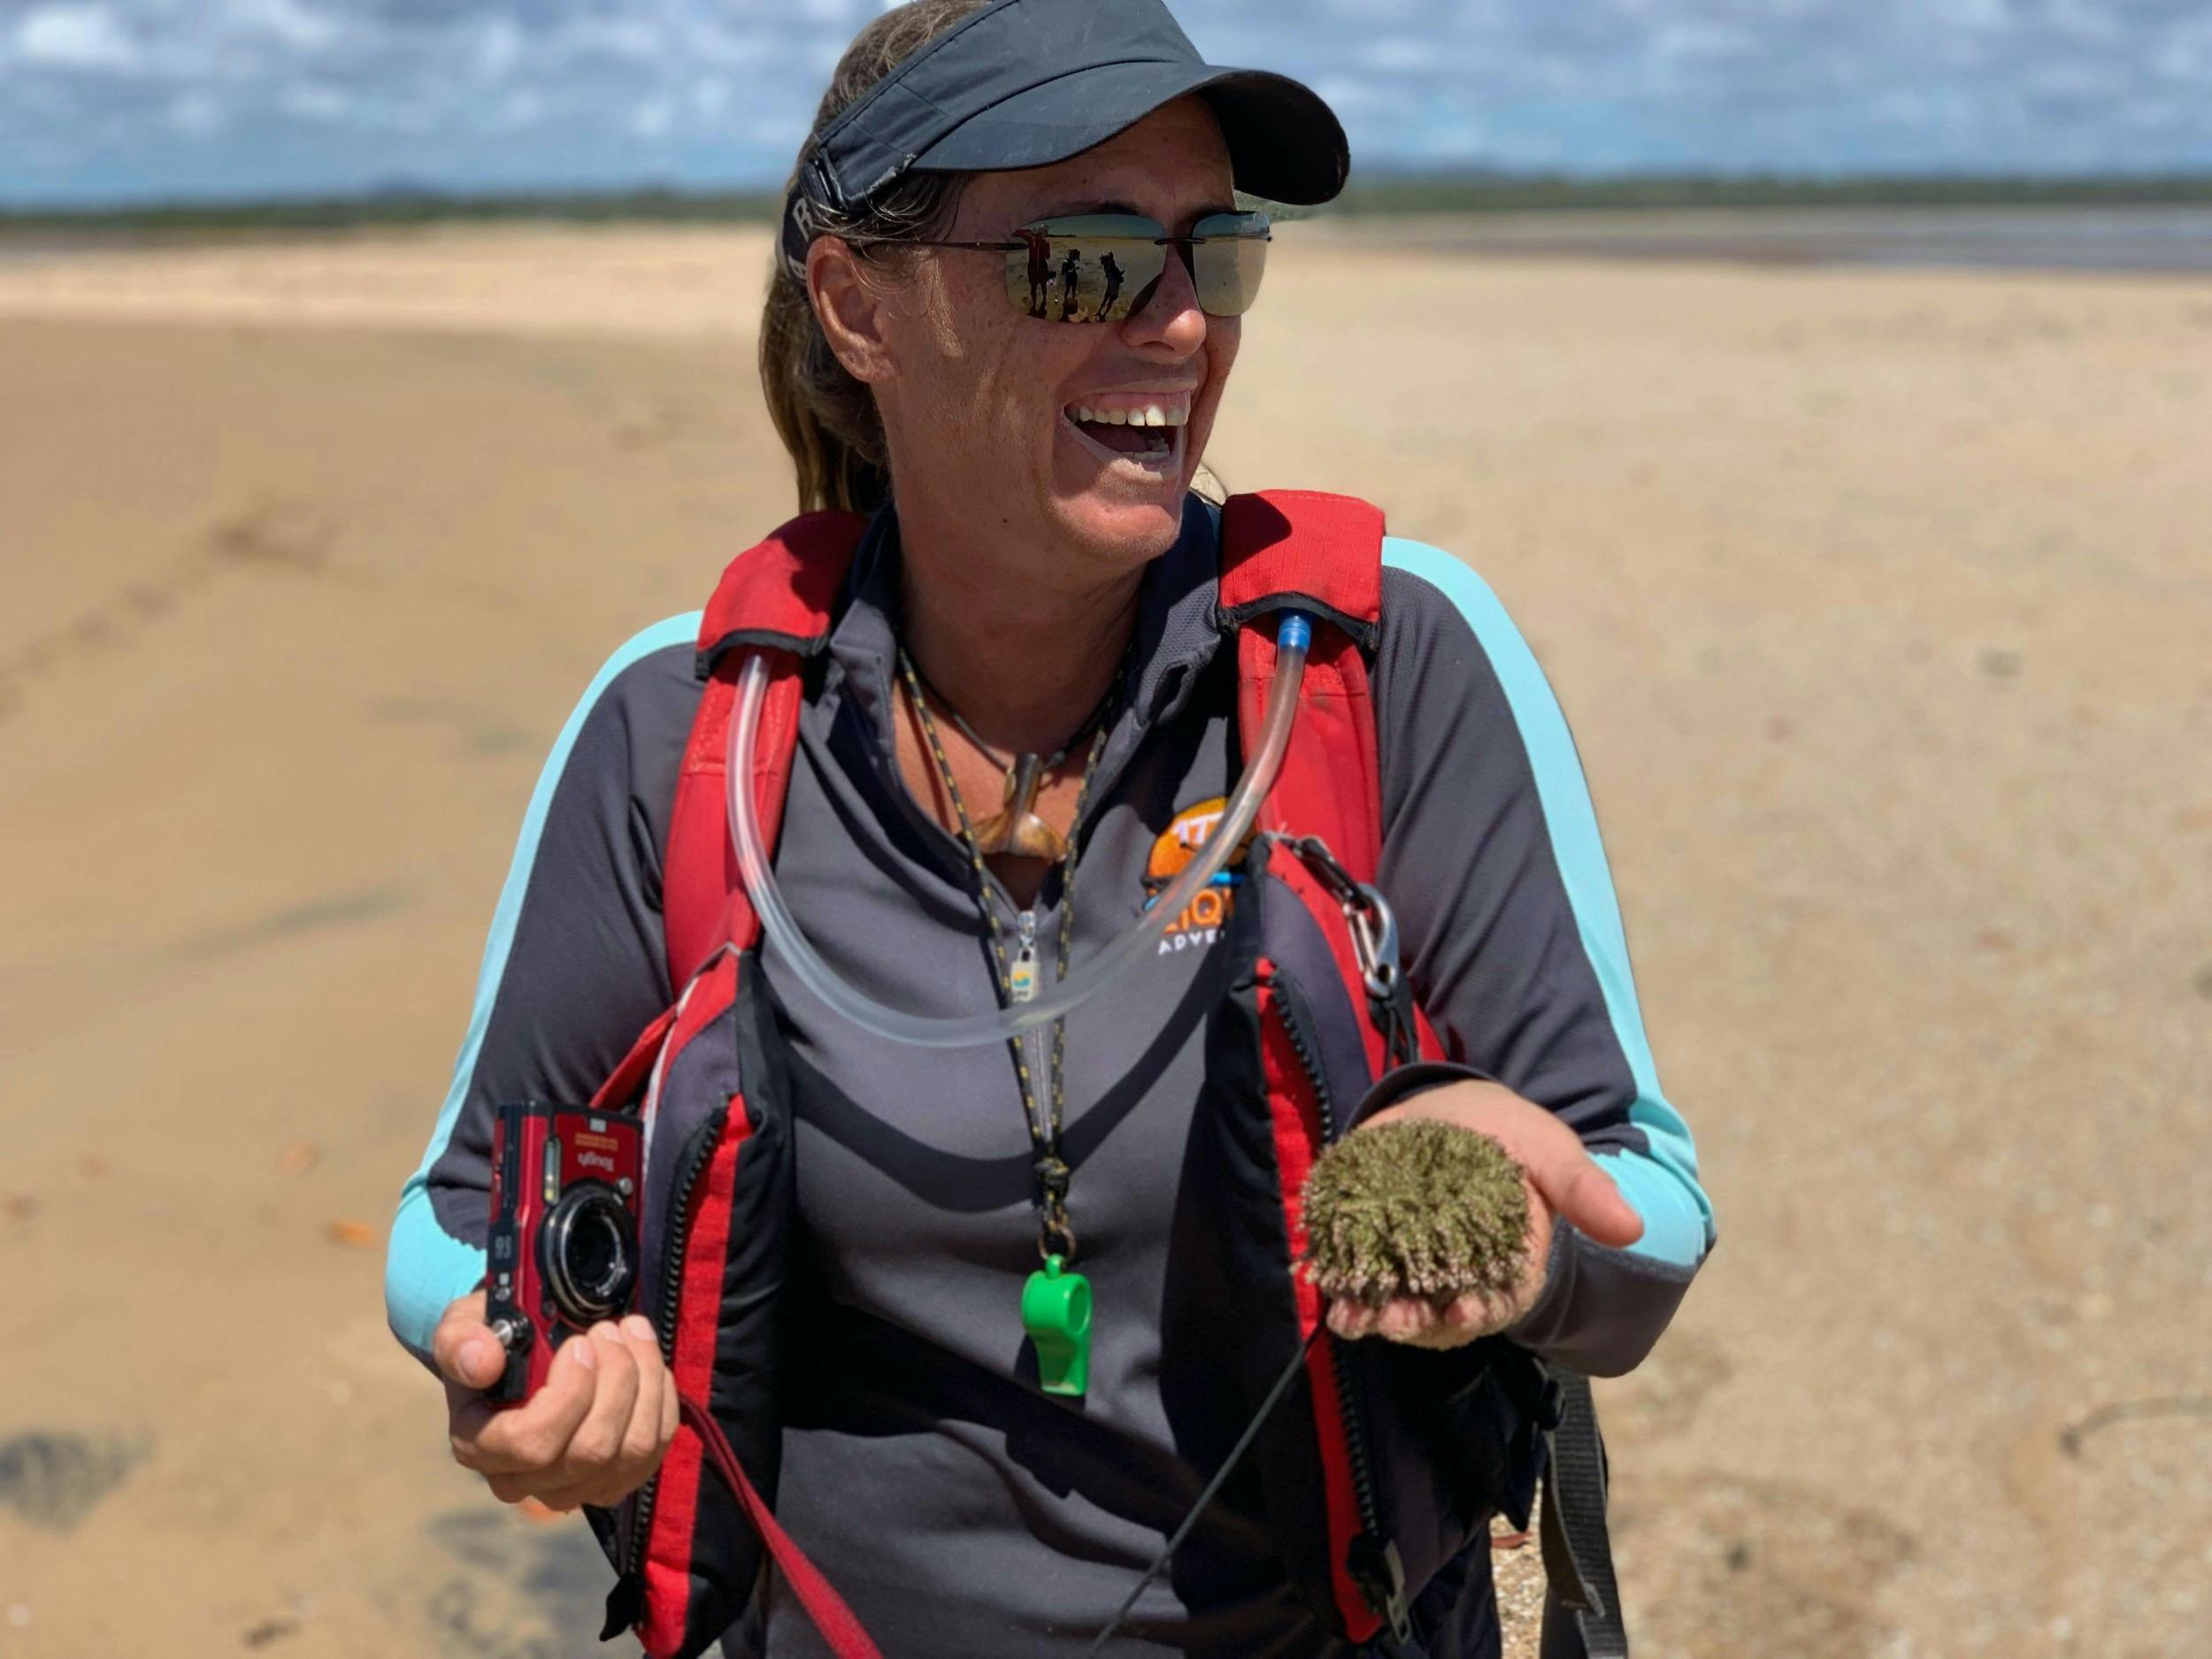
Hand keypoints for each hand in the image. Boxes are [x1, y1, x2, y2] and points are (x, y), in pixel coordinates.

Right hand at [434, 1290, 679, 1511]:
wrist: (517, 1354)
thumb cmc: (490, 1340)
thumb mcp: (461, 1329)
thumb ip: (461, 1342)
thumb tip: (483, 1361)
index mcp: (481, 1447)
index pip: (531, 1445)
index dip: (568, 1395)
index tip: (579, 1344)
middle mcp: (525, 1482)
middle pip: (592, 1451)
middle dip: (616, 1380)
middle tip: (610, 1329)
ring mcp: (574, 1487)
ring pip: (632, 1451)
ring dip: (645, 1383)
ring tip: (633, 1333)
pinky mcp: (615, 1480)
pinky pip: (656, 1448)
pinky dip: (661, 1399)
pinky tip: (648, 1362)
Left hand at [1322, 1080, 1642, 1350]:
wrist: (1456, 1110)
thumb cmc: (1513, 1136)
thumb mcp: (1551, 1151)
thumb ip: (1583, 1189)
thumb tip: (1631, 1228)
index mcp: (1510, 1266)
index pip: (1498, 1303)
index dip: (1481, 1312)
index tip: (1464, 1312)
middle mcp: (1459, 1279)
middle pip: (1439, 1317)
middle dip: (1417, 1324)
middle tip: (1397, 1320)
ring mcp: (1412, 1268)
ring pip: (1394, 1306)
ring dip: (1372, 1317)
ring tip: (1353, 1319)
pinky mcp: (1372, 1247)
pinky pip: (1355, 1278)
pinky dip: (1341, 1289)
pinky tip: (1329, 1294)